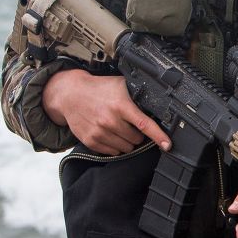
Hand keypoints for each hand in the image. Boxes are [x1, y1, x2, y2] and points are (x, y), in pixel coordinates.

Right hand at [43, 68, 171, 155]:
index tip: (167, 144)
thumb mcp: (120, 85)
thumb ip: (138, 94)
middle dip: (138, 134)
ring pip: (126, 148)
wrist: (70, 95)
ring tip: (120, 128)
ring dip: (127, 141)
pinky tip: (110, 133)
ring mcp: (99, 132)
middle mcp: (109, 120)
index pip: (144, 124)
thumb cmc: (98, 89)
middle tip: (130, 124)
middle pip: (136, 139)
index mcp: (120, 106)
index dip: (158, 136)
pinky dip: (116, 146)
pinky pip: (112, 152)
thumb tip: (159, 101)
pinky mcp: (90, 141)